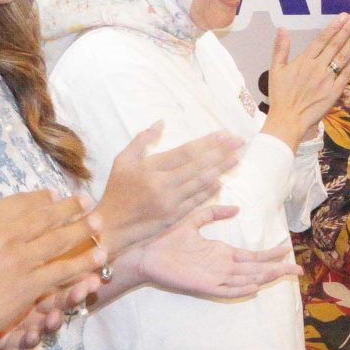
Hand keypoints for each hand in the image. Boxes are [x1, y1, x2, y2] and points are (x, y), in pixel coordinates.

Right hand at [0, 166, 107, 346]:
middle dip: (70, 208)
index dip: (41, 198)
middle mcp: (8, 237)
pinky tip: (98, 257)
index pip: (22, 202)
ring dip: (82, 230)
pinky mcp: (28, 289)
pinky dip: (81, 264)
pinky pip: (61, 273)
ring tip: (99, 223)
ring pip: (59, 242)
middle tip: (86, 201)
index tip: (53, 195)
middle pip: (46, 218)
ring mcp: (21, 263)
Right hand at [94, 123, 242, 253]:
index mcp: (150, 168)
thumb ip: (141, 140)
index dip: (207, 142)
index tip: (224, 134)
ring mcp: (170, 202)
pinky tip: (221, 181)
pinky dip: (209, 191)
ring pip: (201, 183)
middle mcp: (162, 184)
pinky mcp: (174, 217)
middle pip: (198, 165)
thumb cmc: (116, 191)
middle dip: (221, 152)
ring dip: (220, 170)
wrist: (110, 226)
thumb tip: (161, 122)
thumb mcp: (122, 161)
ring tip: (236, 159)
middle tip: (239, 142)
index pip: (186, 152)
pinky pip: (196, 201)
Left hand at [118, 203, 299, 301]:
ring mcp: (212, 277)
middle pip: (255, 269)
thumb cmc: (165, 238)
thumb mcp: (193, 219)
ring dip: (264, 277)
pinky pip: (225, 289)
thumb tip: (236, 208)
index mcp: (219, 253)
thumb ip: (213, 213)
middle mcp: (220, 266)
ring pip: (245, 279)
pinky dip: (240, 288)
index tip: (287, 247)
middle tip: (298, 269)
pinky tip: (255, 285)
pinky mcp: (201, 285)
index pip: (251, 255)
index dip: (269, 253)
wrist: (143, 251)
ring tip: (283, 273)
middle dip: (276, 268)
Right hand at [264, 14, 349, 145]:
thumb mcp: (275, 70)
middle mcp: (317, 67)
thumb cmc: (280, 96)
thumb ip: (280, 48)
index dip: (334, 27)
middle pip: (336, 44)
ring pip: (343, 56)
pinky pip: (347, 73)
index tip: (344, 16)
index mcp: (304, 61)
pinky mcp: (335, 91)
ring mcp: (328, 79)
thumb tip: (282, 29)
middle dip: (348, 28)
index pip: (322, 39)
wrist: (287, 120)